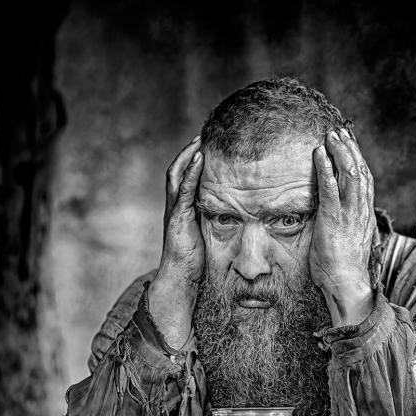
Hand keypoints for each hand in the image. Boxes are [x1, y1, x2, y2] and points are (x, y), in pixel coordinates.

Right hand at [148, 136, 205, 348]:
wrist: (182, 281)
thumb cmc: (197, 264)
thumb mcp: (209, 238)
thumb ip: (218, 224)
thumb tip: (240, 217)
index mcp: (184, 210)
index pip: (186, 178)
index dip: (194, 161)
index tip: (207, 145)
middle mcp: (176, 207)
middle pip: (179, 170)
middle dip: (190, 152)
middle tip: (202, 135)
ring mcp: (175, 211)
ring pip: (177, 175)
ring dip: (189, 156)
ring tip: (199, 140)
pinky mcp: (177, 218)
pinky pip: (183, 190)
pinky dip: (190, 173)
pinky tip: (200, 159)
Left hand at [310, 128, 376, 326]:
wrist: (346, 285)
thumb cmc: (342, 269)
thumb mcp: (345, 242)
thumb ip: (344, 226)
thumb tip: (336, 220)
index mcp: (363, 215)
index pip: (364, 180)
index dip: (357, 159)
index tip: (348, 144)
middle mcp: (360, 211)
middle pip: (360, 171)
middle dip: (350, 149)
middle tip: (339, 132)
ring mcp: (348, 214)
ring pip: (350, 175)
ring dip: (340, 152)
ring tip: (330, 136)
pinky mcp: (334, 219)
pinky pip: (330, 188)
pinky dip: (326, 169)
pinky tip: (319, 154)